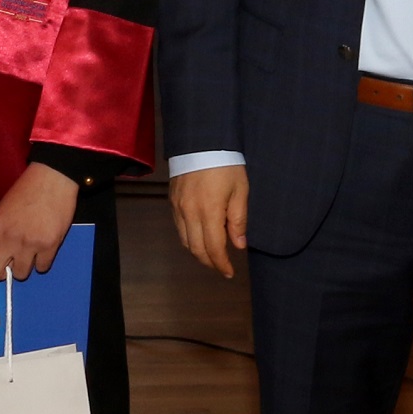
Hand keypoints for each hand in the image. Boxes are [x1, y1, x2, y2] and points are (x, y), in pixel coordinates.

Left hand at [0, 163, 77, 294]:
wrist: (52, 178)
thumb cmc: (26, 191)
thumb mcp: (1, 211)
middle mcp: (8, 239)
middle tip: (6, 265)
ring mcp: (29, 244)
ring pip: (19, 274)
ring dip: (23, 267)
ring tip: (29, 251)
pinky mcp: (49, 245)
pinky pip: (42, 268)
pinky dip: (41, 262)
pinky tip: (43, 248)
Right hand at [169, 164, 249, 278]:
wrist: (201, 141)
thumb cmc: (226, 165)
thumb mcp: (240, 190)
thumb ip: (238, 219)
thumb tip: (239, 245)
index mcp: (209, 212)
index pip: (214, 248)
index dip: (222, 264)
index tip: (229, 272)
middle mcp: (189, 213)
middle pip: (196, 249)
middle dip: (210, 262)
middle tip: (221, 267)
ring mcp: (178, 208)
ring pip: (185, 241)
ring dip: (198, 252)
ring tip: (212, 255)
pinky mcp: (172, 201)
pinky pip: (179, 228)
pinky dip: (189, 238)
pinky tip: (200, 237)